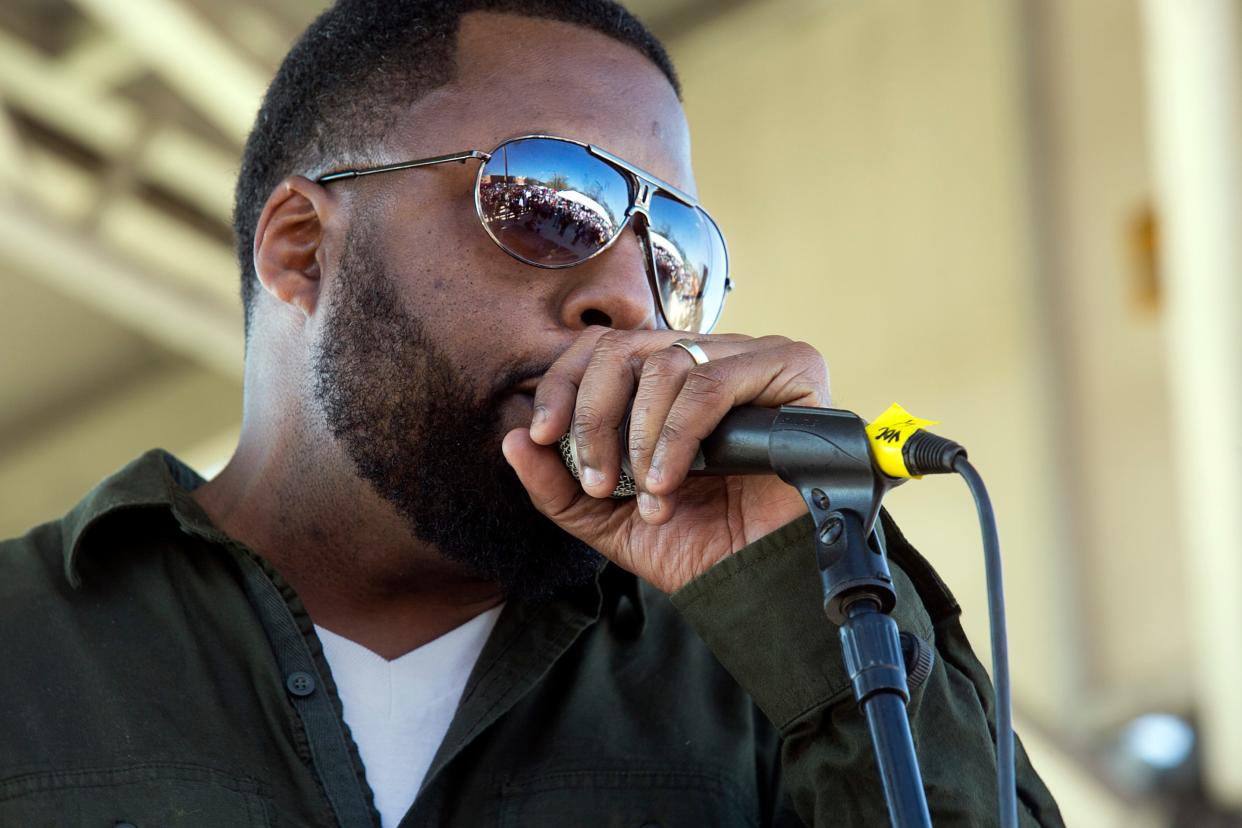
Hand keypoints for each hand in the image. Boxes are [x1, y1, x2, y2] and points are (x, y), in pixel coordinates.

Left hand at [501, 327, 830, 593]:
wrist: (761, 582)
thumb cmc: (697, 544)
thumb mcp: (606, 519)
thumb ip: (556, 484)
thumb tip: (509, 440)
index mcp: (669, 382)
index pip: (602, 347)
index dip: (562, 383)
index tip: (538, 435)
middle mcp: (710, 359)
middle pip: (625, 346)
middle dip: (593, 415)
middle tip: (595, 479)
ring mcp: (753, 360)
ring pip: (667, 362)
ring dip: (640, 436)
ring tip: (647, 493)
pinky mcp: (793, 371)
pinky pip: (712, 382)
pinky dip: (676, 434)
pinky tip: (668, 482)